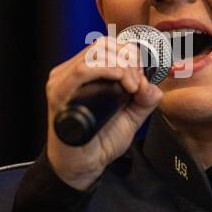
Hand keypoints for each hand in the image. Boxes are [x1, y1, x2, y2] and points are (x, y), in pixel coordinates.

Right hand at [44, 35, 162, 189]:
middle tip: (138, 84)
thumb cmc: (99, 141)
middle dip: (129, 60)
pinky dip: (107, 70)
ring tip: (131, 88)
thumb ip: (145, 100)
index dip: (131, 54)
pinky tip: (122, 83)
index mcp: (84, 72)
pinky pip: (81, 70)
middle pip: (104, 45)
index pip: (108, 45)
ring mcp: (62, 82)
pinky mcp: (59, 95)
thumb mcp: (130, 117)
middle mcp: (69, 72)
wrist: (82, 167)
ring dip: (122, 66)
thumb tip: (152, 85)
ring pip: (95, 53)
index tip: (142, 77)